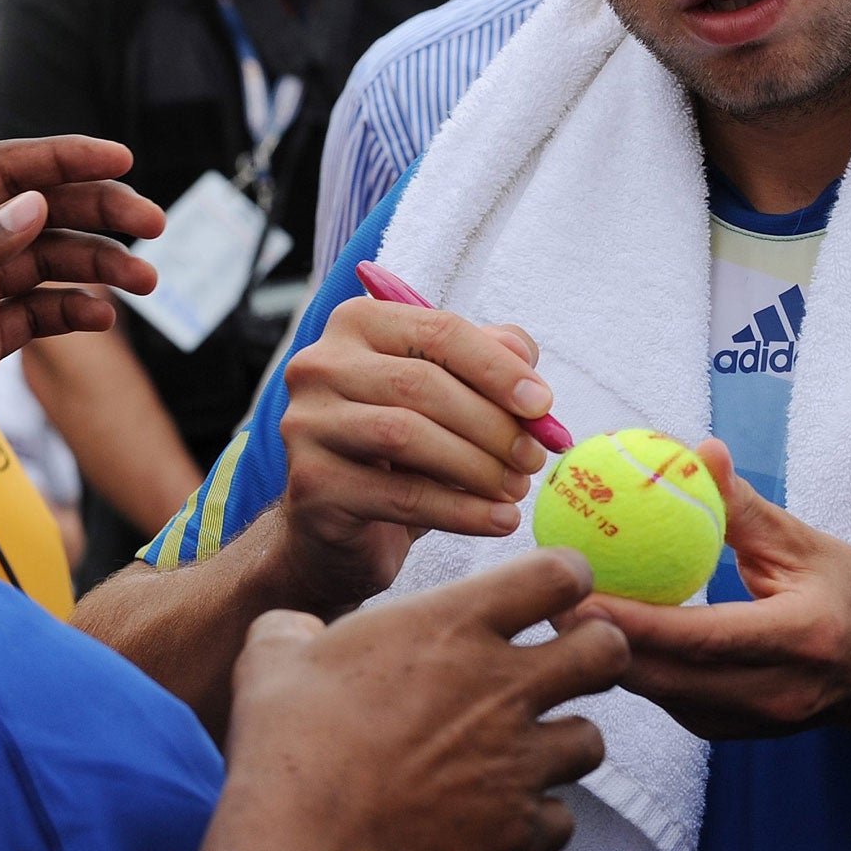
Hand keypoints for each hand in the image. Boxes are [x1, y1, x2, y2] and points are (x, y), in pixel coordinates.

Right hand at [199, 548, 627, 850]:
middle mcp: (504, 688)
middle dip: (594, 656)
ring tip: (519, 752)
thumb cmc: (285, 750)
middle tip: (561, 670)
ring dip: (561, 745)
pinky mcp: (517, 832)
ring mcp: (518, 763)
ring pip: (591, 741)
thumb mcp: (276, 660)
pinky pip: (560, 819)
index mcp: (455, 627)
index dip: (565, 580)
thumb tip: (293, 629)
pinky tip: (497, 816)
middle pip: (608, 651)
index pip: (561, 574)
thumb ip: (297, 629)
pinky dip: (536, 820)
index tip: (549, 596)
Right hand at [274, 300, 555, 611]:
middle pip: (421, 383)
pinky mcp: (310, 484)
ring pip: (406, 435)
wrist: (340, 526)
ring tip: (517, 488)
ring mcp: (306, 424)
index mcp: (358, 324)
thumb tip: (525, 356)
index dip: (498, 369)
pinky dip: (460, 510)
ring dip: (477, 465)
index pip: (439, 331)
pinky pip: (398, 495)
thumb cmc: (403, 448)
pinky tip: (499, 521)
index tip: (544, 405)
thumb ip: (488, 360)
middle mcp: (319, 365)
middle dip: (491, 423)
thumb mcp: (449, 394)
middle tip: (534, 457)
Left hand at [559, 440, 850, 739]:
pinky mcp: (731, 735)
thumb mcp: (803, 542)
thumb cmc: (850, 592)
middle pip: (667, 678)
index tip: (580, 594)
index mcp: (800, 638)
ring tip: (560, 611)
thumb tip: (700, 451)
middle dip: (599, 644)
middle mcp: (775, 692)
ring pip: (660, 695)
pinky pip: (669, 701)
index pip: (701, 637)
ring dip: (609, 657)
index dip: (634, 621)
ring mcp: (752, 723)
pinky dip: (635, 668)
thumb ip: (744, 505)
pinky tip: (603, 631)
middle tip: (547, 600)